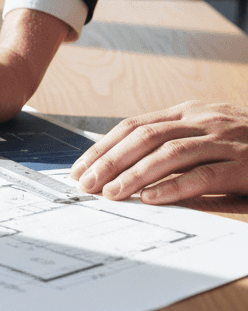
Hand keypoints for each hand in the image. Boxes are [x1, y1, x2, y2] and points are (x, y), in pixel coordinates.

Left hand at [70, 101, 247, 203]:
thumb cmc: (245, 148)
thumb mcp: (205, 135)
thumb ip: (171, 145)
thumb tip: (120, 169)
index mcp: (189, 111)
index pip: (134, 126)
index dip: (103, 147)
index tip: (80, 168)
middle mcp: (204, 120)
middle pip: (145, 137)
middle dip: (110, 161)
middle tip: (86, 184)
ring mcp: (226, 139)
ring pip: (170, 153)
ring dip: (135, 175)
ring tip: (111, 194)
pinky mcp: (246, 164)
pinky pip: (204, 174)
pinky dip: (175, 187)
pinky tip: (152, 199)